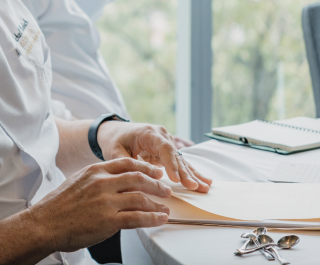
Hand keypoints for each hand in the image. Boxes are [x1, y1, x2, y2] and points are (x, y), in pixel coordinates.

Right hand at [29, 158, 170, 251]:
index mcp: (94, 171)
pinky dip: (152, 219)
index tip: (155, 171)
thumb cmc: (57, 206)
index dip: (144, 166)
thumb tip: (113, 184)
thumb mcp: (77, 182)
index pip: (126, 163)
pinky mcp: (108, 221)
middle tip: (164, 188)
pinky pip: (137, 218)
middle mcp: (102, 183)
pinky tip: (159, 220)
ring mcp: (106, 201)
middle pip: (138, 178)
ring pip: (140, 198)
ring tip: (164, 208)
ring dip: (157, 203)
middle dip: (155, 183)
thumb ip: (96, 180)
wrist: (45, 223)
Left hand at [97, 122, 211, 192]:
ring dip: (192, 175)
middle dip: (185, 173)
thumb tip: (141, 177)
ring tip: (205, 187)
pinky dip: (191, 173)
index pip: (164, 148)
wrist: (115, 132)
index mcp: (149, 133)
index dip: (171, 164)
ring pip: (181, 161)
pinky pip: (180, 163)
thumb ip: (127, 164)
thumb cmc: (114, 140)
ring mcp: (166, 143)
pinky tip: (204, 181)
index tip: (176, 179)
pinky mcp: (167, 152)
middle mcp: (161, 136)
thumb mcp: (115, 152)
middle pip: (176, 156)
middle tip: (194, 187)